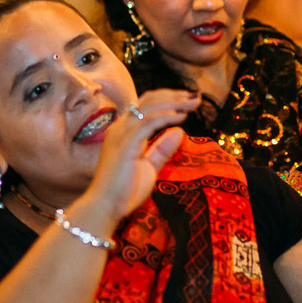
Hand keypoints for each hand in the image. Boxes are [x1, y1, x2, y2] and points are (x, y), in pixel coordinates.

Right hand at [83, 89, 199, 220]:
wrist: (106, 206)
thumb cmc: (123, 190)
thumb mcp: (149, 166)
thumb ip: (161, 149)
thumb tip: (178, 131)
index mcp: (123, 132)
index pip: (145, 105)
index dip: (167, 99)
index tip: (188, 102)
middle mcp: (120, 128)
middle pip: (148, 100)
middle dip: (174, 96)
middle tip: (195, 97)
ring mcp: (121, 135)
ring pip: (148, 107)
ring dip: (173, 103)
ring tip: (193, 103)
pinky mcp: (126, 144)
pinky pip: (148, 122)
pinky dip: (165, 116)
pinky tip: (180, 116)